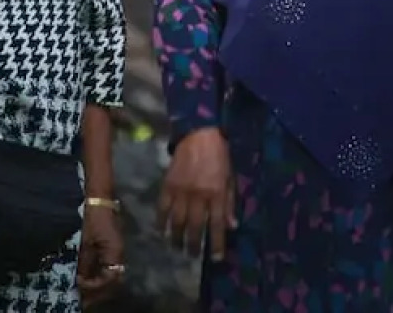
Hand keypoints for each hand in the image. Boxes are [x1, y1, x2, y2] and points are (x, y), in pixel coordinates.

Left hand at [77, 202, 125, 306]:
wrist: (101, 202)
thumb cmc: (93, 220)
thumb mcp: (86, 243)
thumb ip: (85, 264)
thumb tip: (82, 281)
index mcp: (115, 252)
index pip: (109, 279)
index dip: (94, 286)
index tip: (80, 284)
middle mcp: (121, 255)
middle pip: (115, 282)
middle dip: (99, 292)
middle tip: (84, 299)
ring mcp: (120, 252)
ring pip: (114, 277)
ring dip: (101, 287)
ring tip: (87, 293)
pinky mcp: (116, 250)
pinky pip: (112, 269)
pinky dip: (103, 278)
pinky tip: (92, 280)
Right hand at [157, 128, 233, 258]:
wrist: (198, 134)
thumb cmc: (219, 156)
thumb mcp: (229, 178)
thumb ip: (229, 203)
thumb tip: (231, 226)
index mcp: (216, 193)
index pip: (216, 225)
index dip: (216, 243)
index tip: (215, 258)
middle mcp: (198, 195)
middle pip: (194, 227)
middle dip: (194, 245)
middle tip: (193, 256)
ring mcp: (181, 191)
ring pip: (177, 221)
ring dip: (176, 238)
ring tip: (177, 248)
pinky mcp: (167, 185)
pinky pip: (162, 208)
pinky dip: (160, 222)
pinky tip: (161, 231)